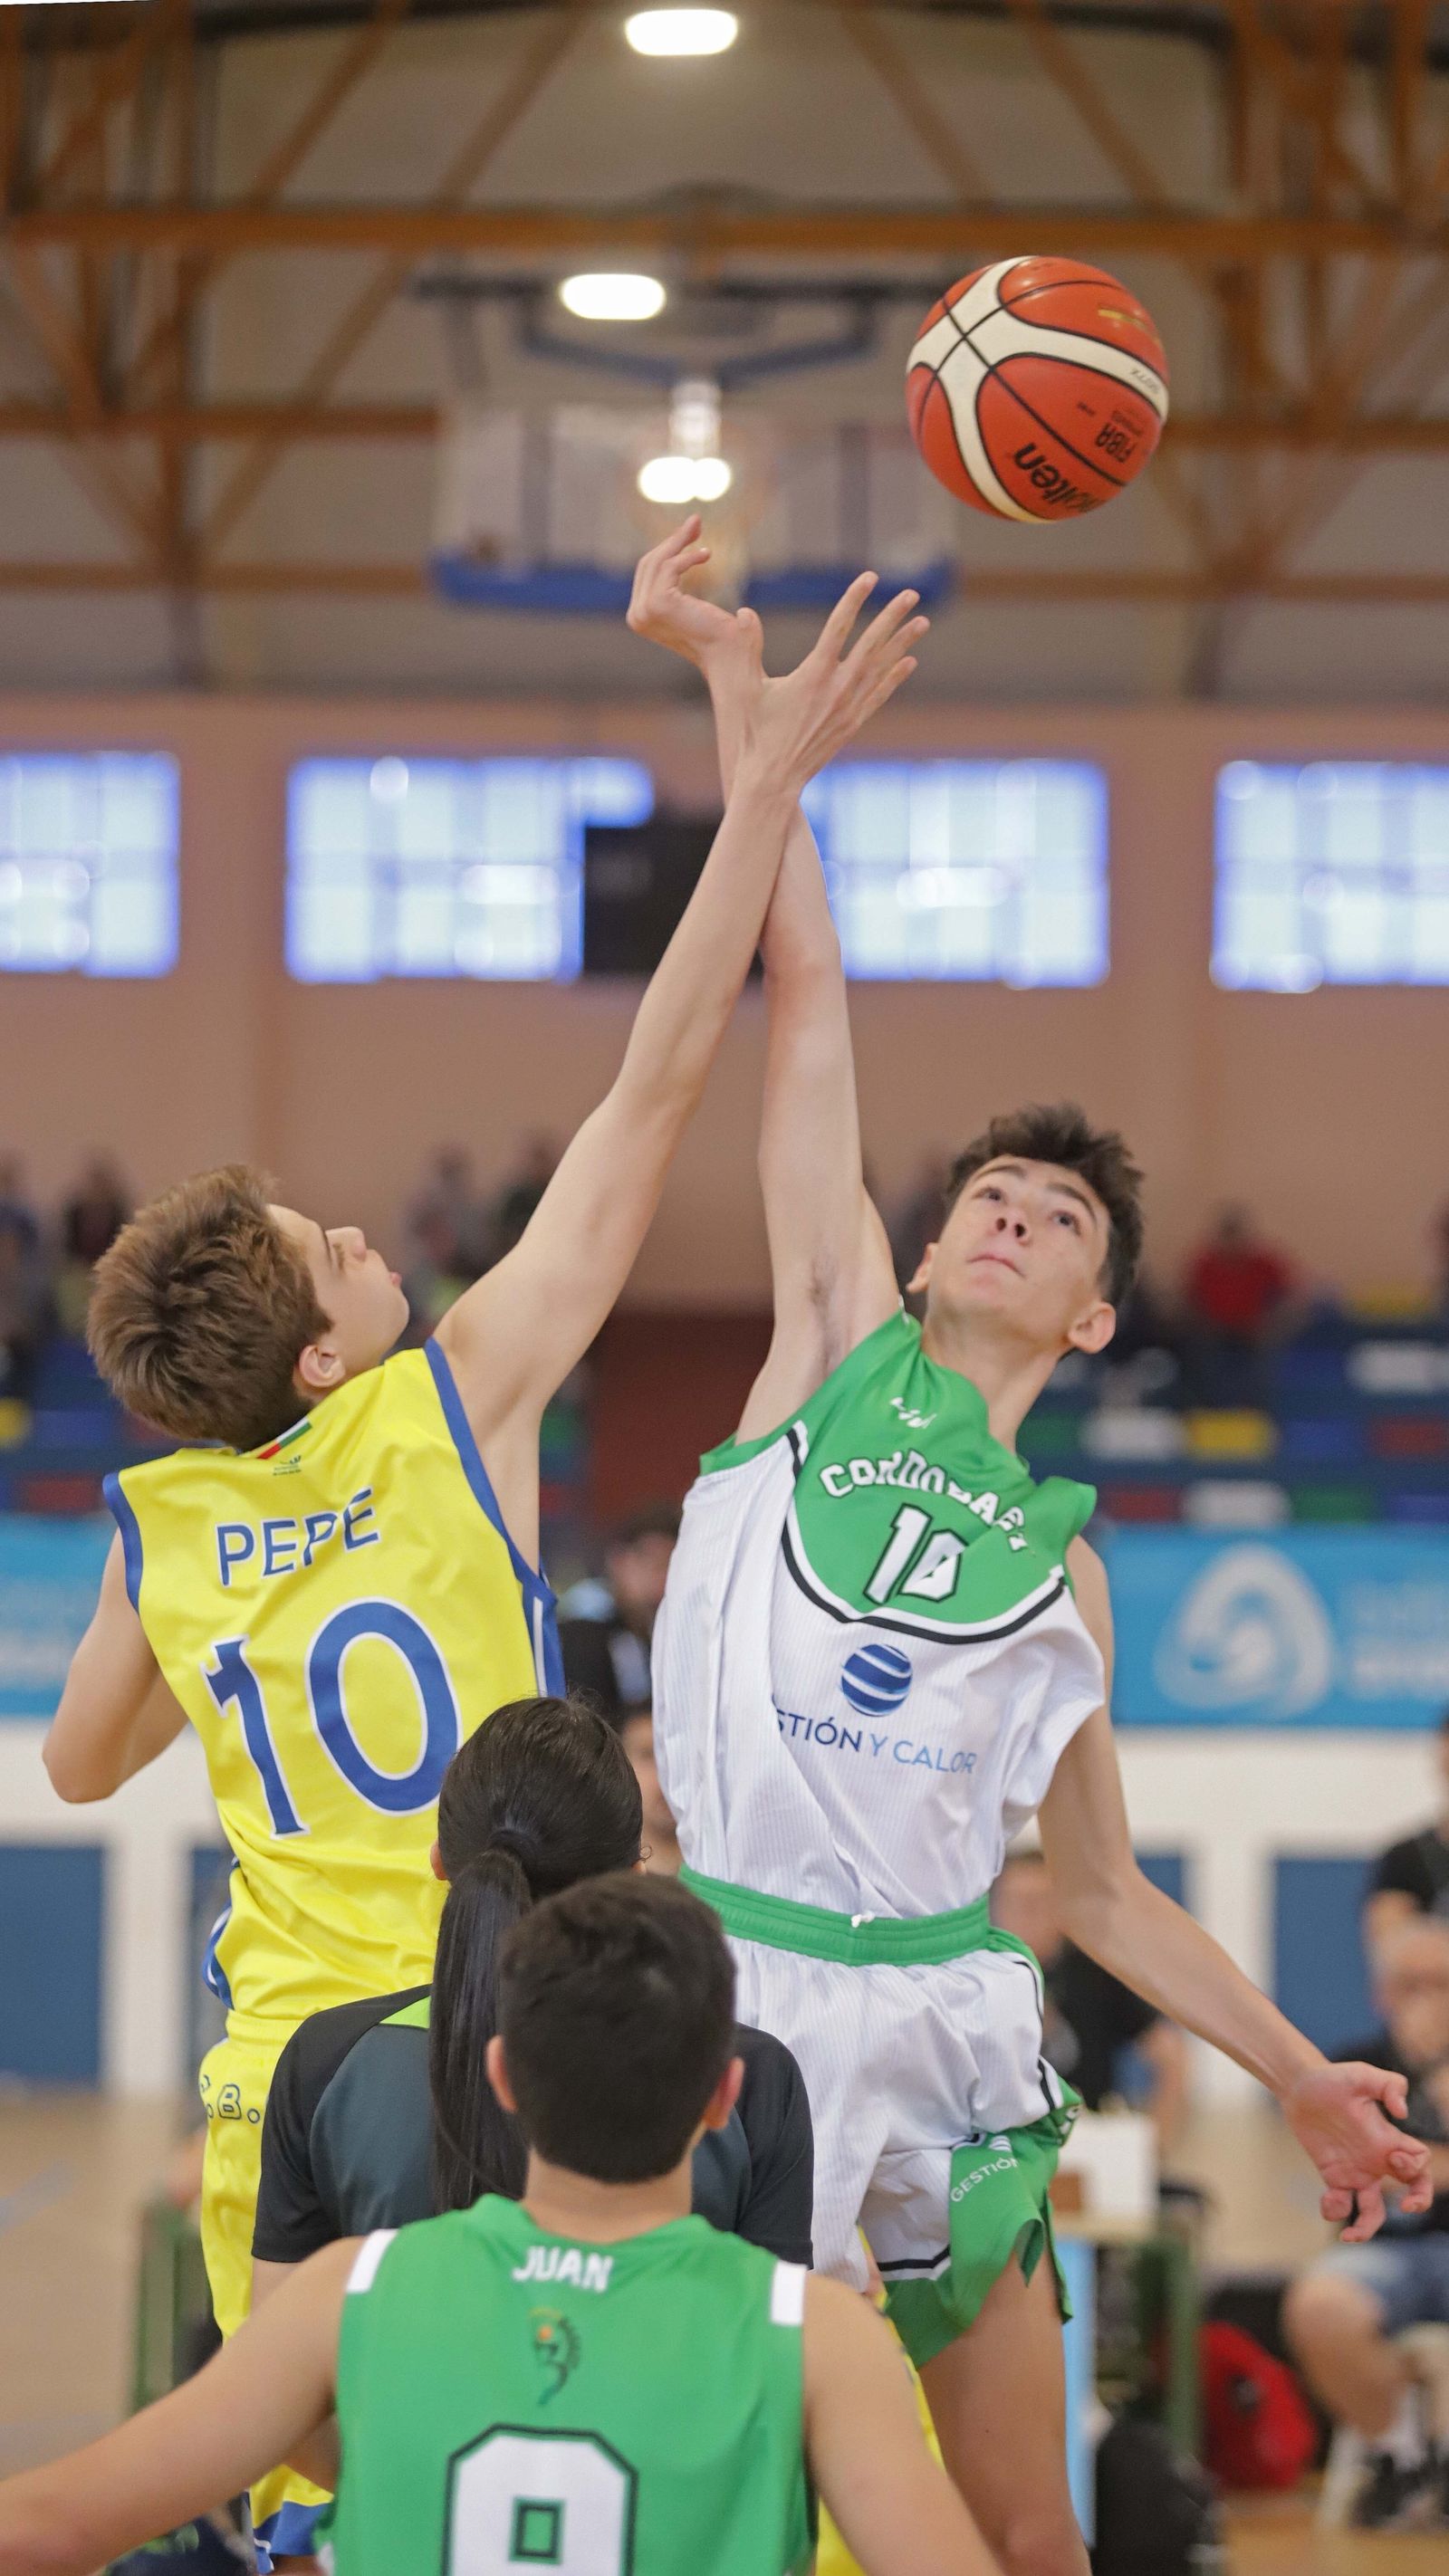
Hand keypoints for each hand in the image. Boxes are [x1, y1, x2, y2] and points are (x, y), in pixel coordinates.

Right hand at [626, 514, 744, 669]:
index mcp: (643, 619)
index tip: (691, 535)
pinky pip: (670, 566)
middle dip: (673, 540)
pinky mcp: (658, 603)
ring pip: (657, 561)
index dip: (668, 550)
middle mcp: (637, 616)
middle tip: (696, 521)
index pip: (648, 574)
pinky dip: (689, 557)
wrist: (735, 663)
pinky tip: (707, 554)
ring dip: (679, 540)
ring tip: (699, 526)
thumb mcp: (718, 625)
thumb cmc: (732, 648)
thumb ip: (723, 616)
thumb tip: (743, 613)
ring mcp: (644, 611)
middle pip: (649, 563)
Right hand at [739, 572, 926, 797]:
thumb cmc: (756, 733)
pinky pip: (880, 694)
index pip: (838, 626)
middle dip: (892, 616)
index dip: (854, 599)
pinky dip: (895, 676)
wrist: (774, 779)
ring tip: (923, 622)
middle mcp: (837, 688)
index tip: (870, 577)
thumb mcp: (746, 689)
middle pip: (871, 644)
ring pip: (881, 668)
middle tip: (912, 594)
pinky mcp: (852, 723)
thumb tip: (743, 613)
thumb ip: (746, 649)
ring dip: (903, 643)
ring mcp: (849, 707)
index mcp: (813, 675)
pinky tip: (910, 662)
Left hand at [1283, 2059, 1434, 2240]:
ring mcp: (1356, 2171)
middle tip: (1406, 2208)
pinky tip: (1327, 2199)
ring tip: (1350, 2236)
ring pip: (1373, 2211)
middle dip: (1417, 2203)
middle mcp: (1377, 2159)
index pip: (1419, 2164)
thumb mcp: (1363, 2075)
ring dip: (1366, 2228)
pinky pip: (1341, 2204)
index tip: (1396, 2161)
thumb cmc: (1332, 2078)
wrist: (1299, 2087)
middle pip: (1411, 2190)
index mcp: (1388, 2140)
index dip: (1418, 2171)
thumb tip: (1403, 2113)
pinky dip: (1335, 2210)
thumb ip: (1389, 2085)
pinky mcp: (1333, 2176)